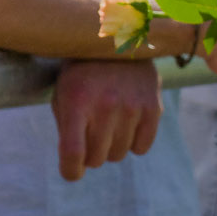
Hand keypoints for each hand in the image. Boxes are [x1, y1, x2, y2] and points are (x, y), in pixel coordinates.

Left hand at [50, 58, 159, 181]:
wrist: (117, 42)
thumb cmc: (82, 73)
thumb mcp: (63, 93)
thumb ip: (65, 127)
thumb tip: (74, 166)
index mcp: (77, 101)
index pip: (73, 151)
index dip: (70, 170)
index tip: (71, 173)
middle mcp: (106, 106)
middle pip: (97, 158)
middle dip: (89, 154)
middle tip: (88, 135)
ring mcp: (132, 107)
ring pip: (118, 154)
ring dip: (109, 147)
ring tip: (106, 123)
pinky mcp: (153, 108)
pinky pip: (141, 148)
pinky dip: (132, 143)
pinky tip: (125, 124)